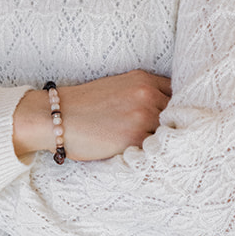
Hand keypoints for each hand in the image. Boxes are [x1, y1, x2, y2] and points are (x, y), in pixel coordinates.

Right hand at [13, 70, 170, 162]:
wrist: (56, 118)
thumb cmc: (84, 105)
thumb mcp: (117, 87)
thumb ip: (142, 94)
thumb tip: (165, 111)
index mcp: (143, 80)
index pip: (177, 93)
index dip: (178, 107)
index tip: (175, 118)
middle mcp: (146, 95)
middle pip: (178, 113)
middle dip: (173, 125)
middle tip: (169, 138)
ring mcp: (143, 117)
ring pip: (169, 132)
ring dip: (165, 141)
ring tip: (158, 150)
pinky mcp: (135, 139)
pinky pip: (156, 148)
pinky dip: (154, 153)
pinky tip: (147, 156)